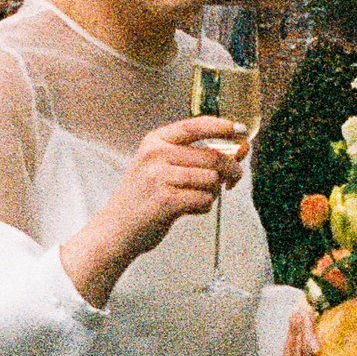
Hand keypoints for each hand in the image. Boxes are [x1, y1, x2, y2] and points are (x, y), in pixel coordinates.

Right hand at [63, 118, 247, 302]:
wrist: (115, 230)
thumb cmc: (142, 199)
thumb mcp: (160, 167)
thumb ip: (195, 157)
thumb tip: (237, 150)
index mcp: (155, 141)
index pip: (196, 126)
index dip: (223, 126)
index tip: (241, 130)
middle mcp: (156, 155)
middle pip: (213, 156)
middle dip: (230, 169)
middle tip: (233, 180)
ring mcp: (159, 177)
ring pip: (211, 179)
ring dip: (213, 192)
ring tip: (196, 198)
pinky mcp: (166, 200)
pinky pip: (205, 200)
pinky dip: (204, 207)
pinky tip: (188, 209)